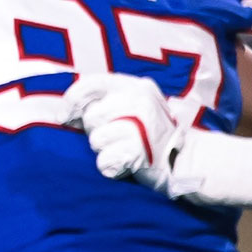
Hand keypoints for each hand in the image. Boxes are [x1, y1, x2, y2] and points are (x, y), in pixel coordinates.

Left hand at [63, 73, 184, 194]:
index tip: (64, 117)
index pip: (92, 83)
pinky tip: (127, 165)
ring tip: (125, 151)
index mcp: (137, 86)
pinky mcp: (140, 152)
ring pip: (96, 140)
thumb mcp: (135, 106)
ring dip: (104, 151)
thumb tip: (66, 112)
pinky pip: (104, 161)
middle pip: (91, 117)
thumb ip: (107, 101)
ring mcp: (142, 126)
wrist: (186, 162)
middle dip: (95, 132)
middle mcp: (140, 101)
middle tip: (118, 139)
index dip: (72, 100)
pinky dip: (111, 167)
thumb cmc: (152, 134)